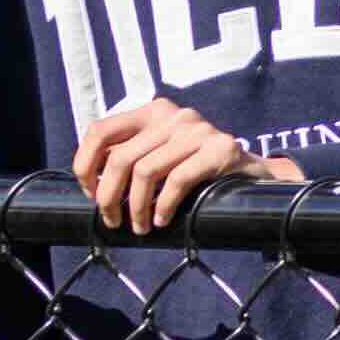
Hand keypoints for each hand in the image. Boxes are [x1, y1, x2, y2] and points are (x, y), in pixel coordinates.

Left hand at [75, 97, 295, 234]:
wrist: (254, 175)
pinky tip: (162, 221)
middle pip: (120, 158)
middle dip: (109, 196)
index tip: (90, 194)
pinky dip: (163, 207)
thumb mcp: (161, 155)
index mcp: (152, 112)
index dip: (85, 164)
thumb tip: (91, 183)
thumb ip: (132, 157)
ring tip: (141, 227)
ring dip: (136, 208)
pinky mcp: (221, 149)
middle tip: (113, 221)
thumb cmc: (198, 171)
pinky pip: (177, 181)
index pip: (100, 131)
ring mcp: (198, 130)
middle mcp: (173, 115)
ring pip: (145, 172)